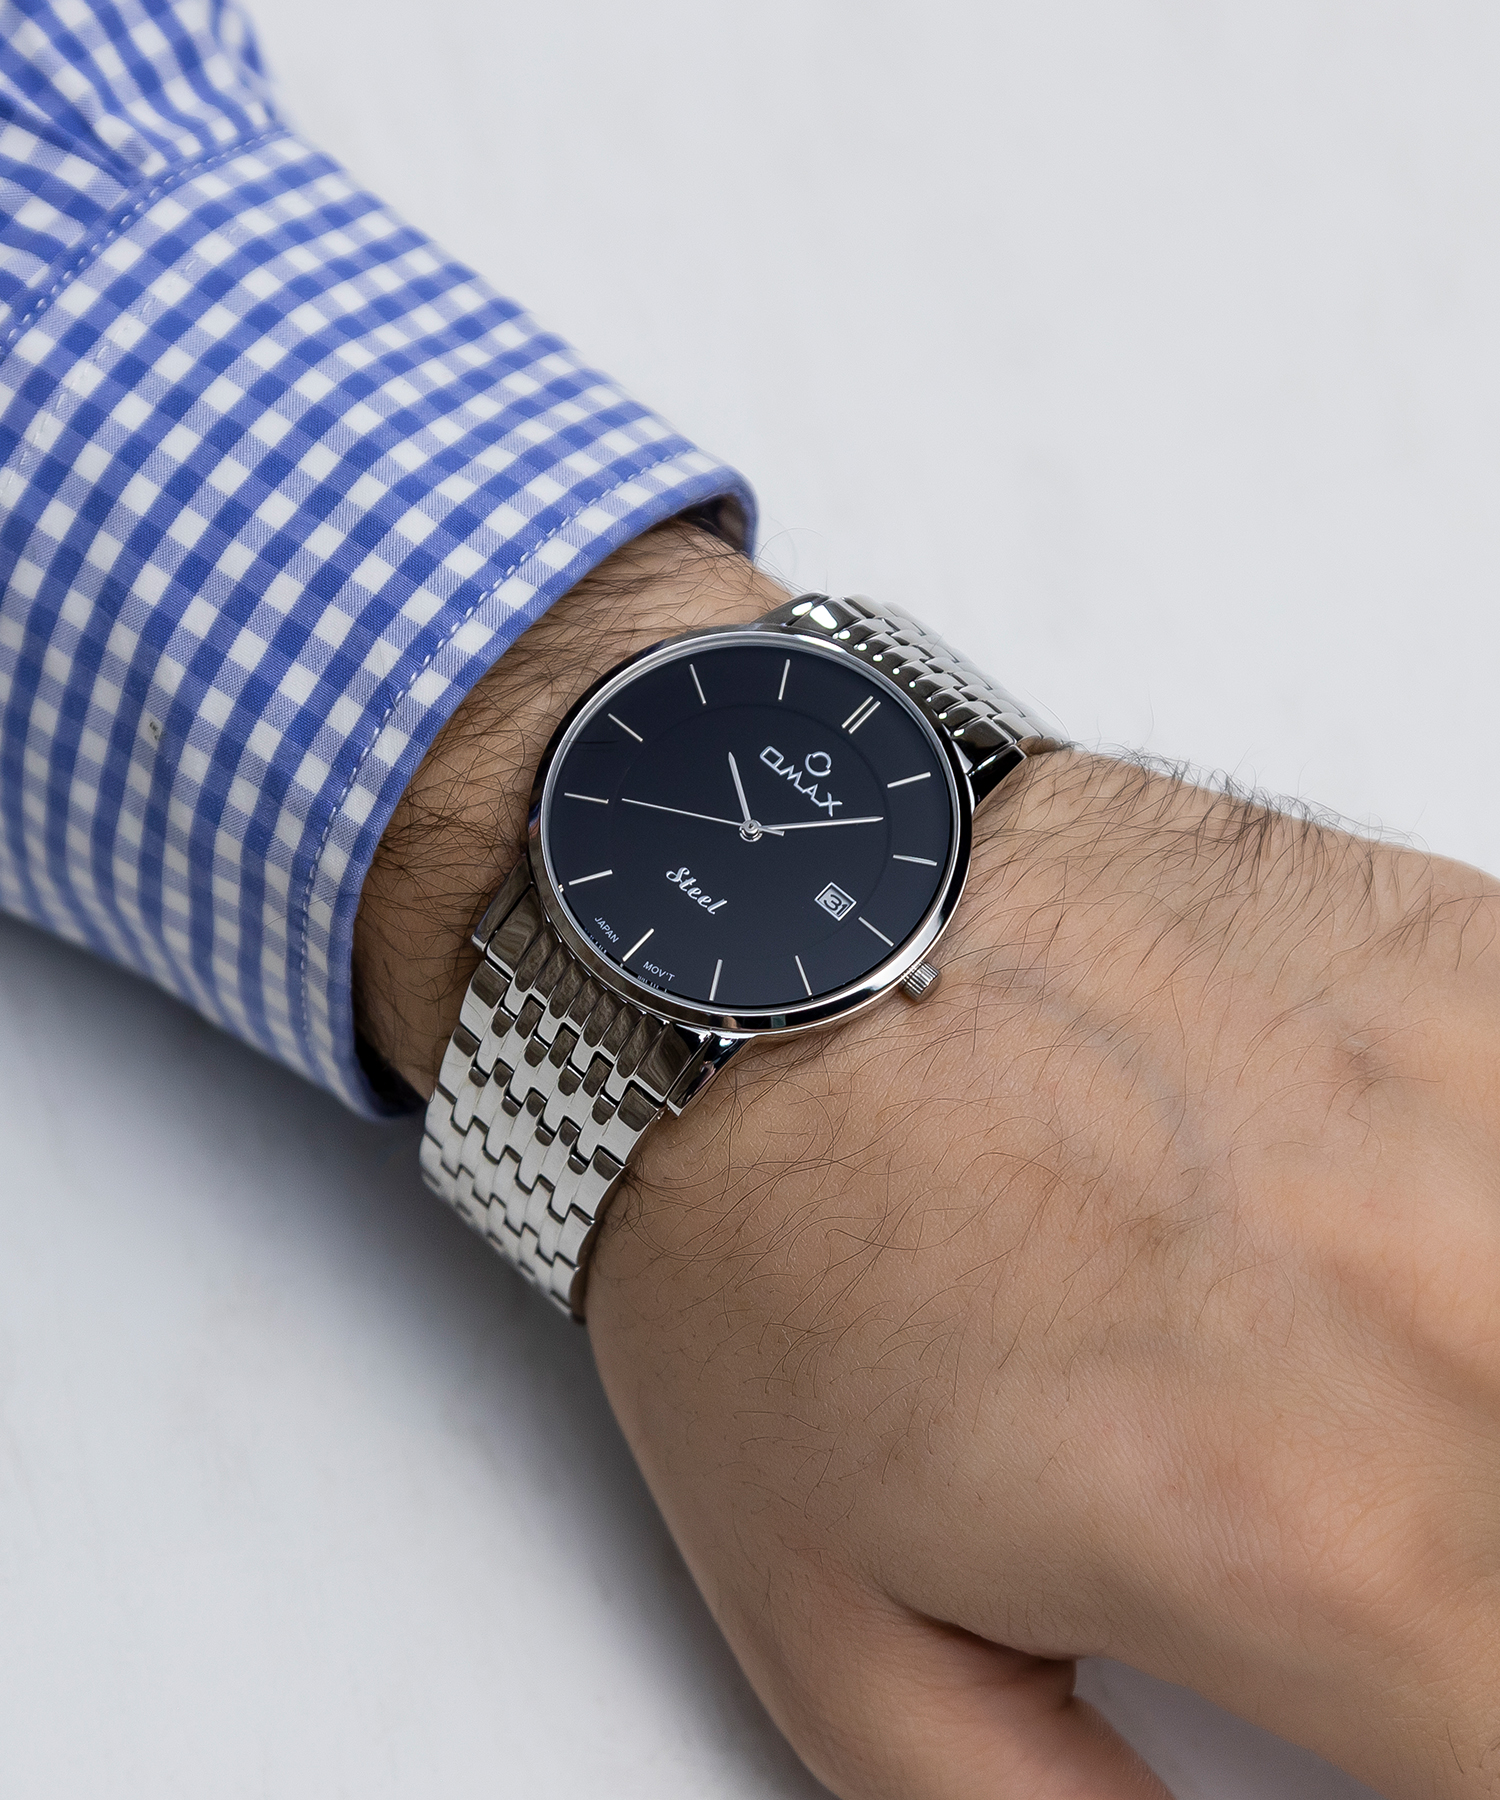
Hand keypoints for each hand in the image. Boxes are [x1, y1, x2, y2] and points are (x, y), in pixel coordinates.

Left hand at [358, 528, 1499, 1798]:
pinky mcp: (1470, 962)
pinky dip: (1495, 1234)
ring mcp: (1479, 1108)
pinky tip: (1417, 1252)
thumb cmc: (775, 1239)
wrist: (746, 939)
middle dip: (1477, 1591)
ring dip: (1482, 1399)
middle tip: (1371, 1539)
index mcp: (1310, 1536)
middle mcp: (1445, 1312)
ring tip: (1365, 1392)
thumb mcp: (853, 1652)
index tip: (1408, 1706)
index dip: (1466, 1751)